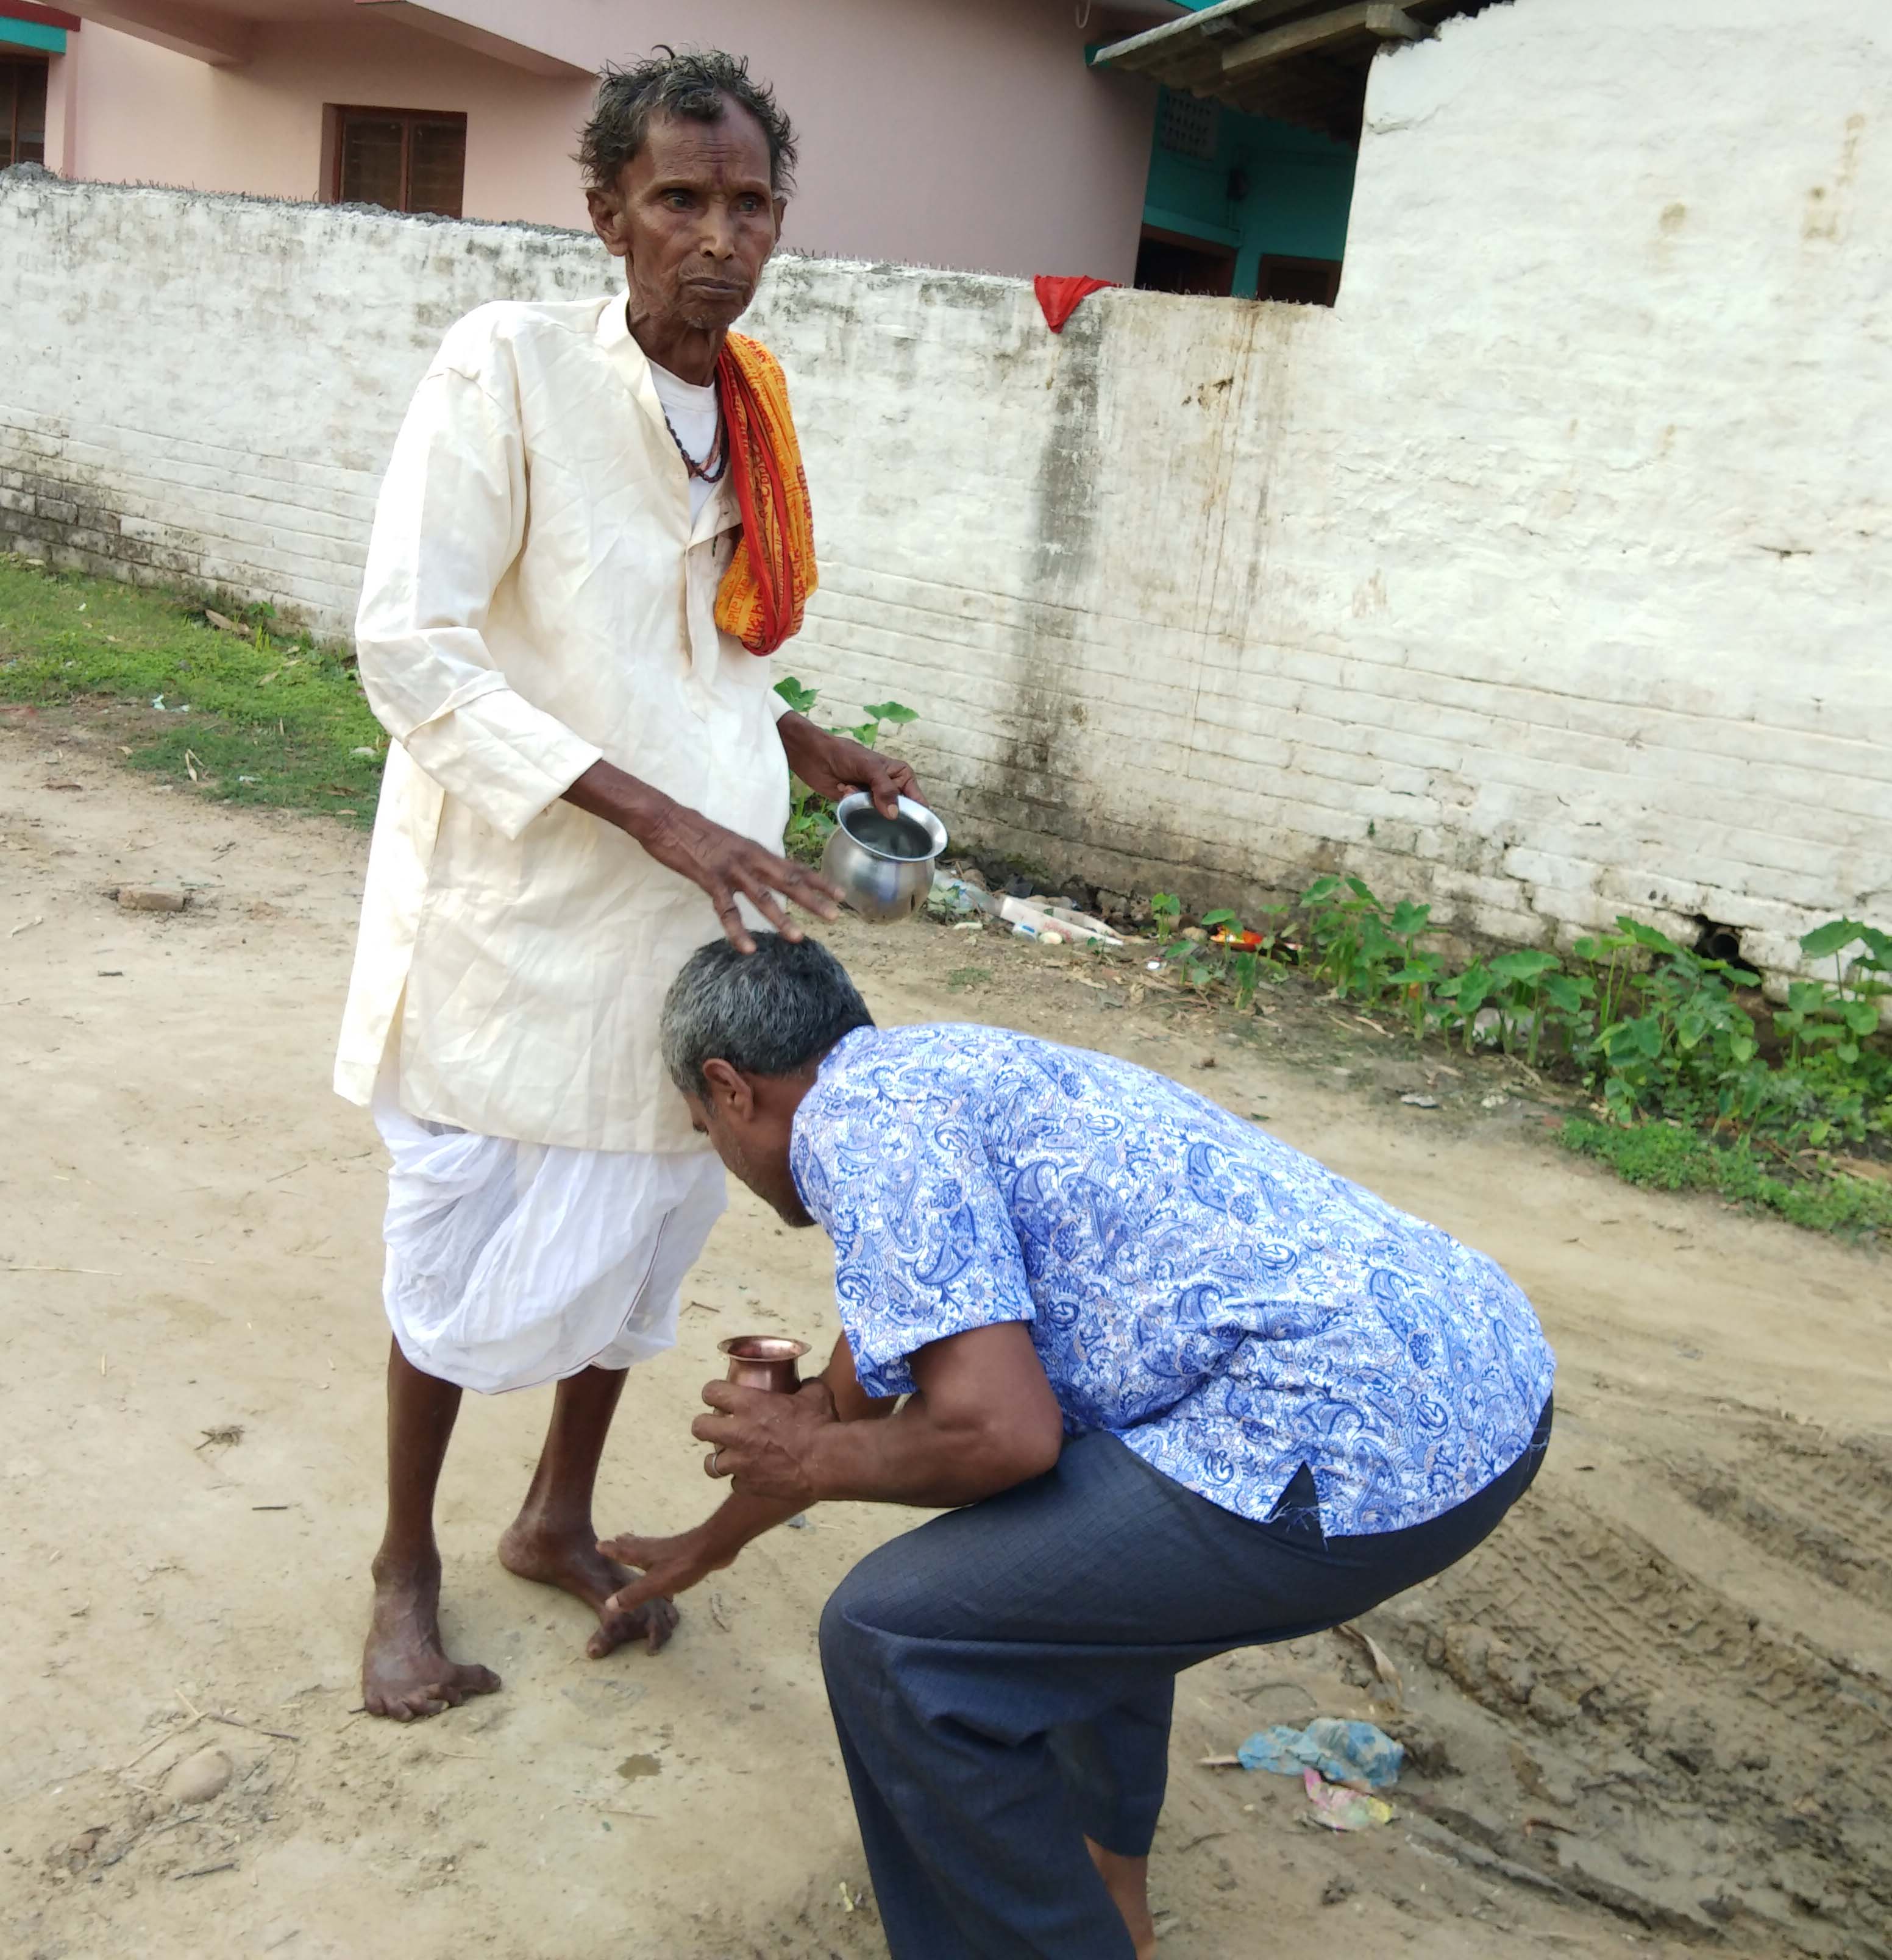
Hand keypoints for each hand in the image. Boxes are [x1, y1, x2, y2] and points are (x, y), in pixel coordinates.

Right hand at [596, 1524, 732, 1618]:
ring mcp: (669, 1548)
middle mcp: (654, 1548)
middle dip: (624, 1543)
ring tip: (633, 1542)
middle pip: (634, 1544)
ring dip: (638, 1544)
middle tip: (616, 1537)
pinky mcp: (682, 1551)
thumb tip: (608, 1604)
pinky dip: (655, 1551)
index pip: (622, 1551)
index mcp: (643, 1555)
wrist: (713, 1548)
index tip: (598, 1543)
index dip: (611, 1549)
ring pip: (648, 1545)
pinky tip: (664, 1555)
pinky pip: (662, 1551)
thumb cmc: (682, 1566)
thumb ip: (634, 1595)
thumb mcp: (655, 1584)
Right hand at [640, 801, 843, 952]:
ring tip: (798, 938)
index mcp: (756, 850)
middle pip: (787, 880)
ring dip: (781, 918)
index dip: (819, 880)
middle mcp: (750, 858)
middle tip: (835, 917)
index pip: (794, 866)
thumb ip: (747, 859)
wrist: (665, 819)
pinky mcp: (709, 878)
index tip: (841, 893)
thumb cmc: (694, 832)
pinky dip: (737, 930)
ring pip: (762, 897)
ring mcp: (730, 869)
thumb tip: (760, 872)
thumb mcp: (730, 844)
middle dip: (813, 899)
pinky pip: (726, 909)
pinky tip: (747, 948)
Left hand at [694, 1377, 837, 1504]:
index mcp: (748, 1404)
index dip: (713, 1392)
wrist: (827, 1462)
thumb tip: (803, 1385)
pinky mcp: (748, 1486)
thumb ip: (803, 1387)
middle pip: (699, 1427)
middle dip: (706, 1425)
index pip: (711, 1392)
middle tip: (719, 1426)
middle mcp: (736, 1432)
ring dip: (719, 1459)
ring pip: (710, 1464)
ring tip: (731, 1457)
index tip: (718, 1396)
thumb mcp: (815, 1393)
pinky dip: (742, 1479)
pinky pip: (735, 1483)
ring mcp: (739, 1463)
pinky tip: (754, 1475)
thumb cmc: (820, 1423)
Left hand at [778, 714, 922, 820]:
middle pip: (899, 812)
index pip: (917, 800)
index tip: (913, 829)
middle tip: (870, 801)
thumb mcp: (869, 767)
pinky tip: (843, 792)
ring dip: (865, 806)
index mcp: (901, 776)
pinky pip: (862, 815)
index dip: (917, 815)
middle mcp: (891, 789)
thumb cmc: (846, 755)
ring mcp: (874, 798)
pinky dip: (852, 806)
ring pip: (879, 816)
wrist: (815, 756)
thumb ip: (885, 790)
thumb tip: (894, 815)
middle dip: (886, 812)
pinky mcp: (858, 805)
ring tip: (851, 789)